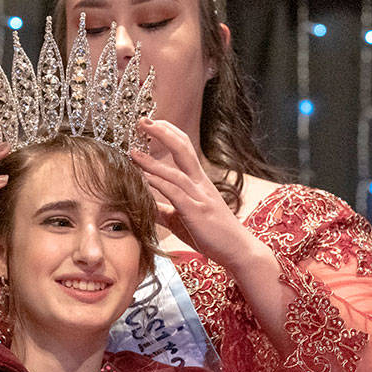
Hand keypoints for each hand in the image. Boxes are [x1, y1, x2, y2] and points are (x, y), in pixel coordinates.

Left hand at [129, 119, 245, 264]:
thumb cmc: (211, 234)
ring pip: (175, 172)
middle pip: (182, 149)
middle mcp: (200, 184)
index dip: (167, 133)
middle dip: (162, 132)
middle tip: (142, 121)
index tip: (150, 122)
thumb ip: (162, 210)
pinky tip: (144, 178)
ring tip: (133, 152)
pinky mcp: (197, 213)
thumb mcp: (181, 219)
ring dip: (152, 161)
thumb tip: (142, 204)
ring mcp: (200, 197)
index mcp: (198, 182)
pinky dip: (159, 184)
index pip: (184, 148)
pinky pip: (176, 194)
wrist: (238, 250)